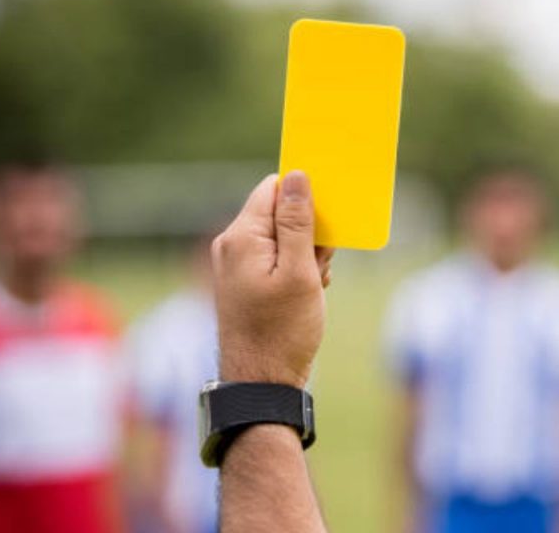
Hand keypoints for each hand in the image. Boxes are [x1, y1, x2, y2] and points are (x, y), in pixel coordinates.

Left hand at [212, 171, 333, 387]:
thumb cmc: (282, 331)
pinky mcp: (246, 281)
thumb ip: (297, 222)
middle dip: (309, 230)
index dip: (304, 199)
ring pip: (282, 237)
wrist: (261, 383)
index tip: (326, 224)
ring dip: (307, 252)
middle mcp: (232, 245)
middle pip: (279, 212)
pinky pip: (276, 258)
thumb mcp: (299, 272)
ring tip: (315, 283)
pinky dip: (297, 268)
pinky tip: (308, 292)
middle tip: (321, 263)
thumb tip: (297, 176)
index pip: (274, 189)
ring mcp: (236, 264)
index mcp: (242, 237)